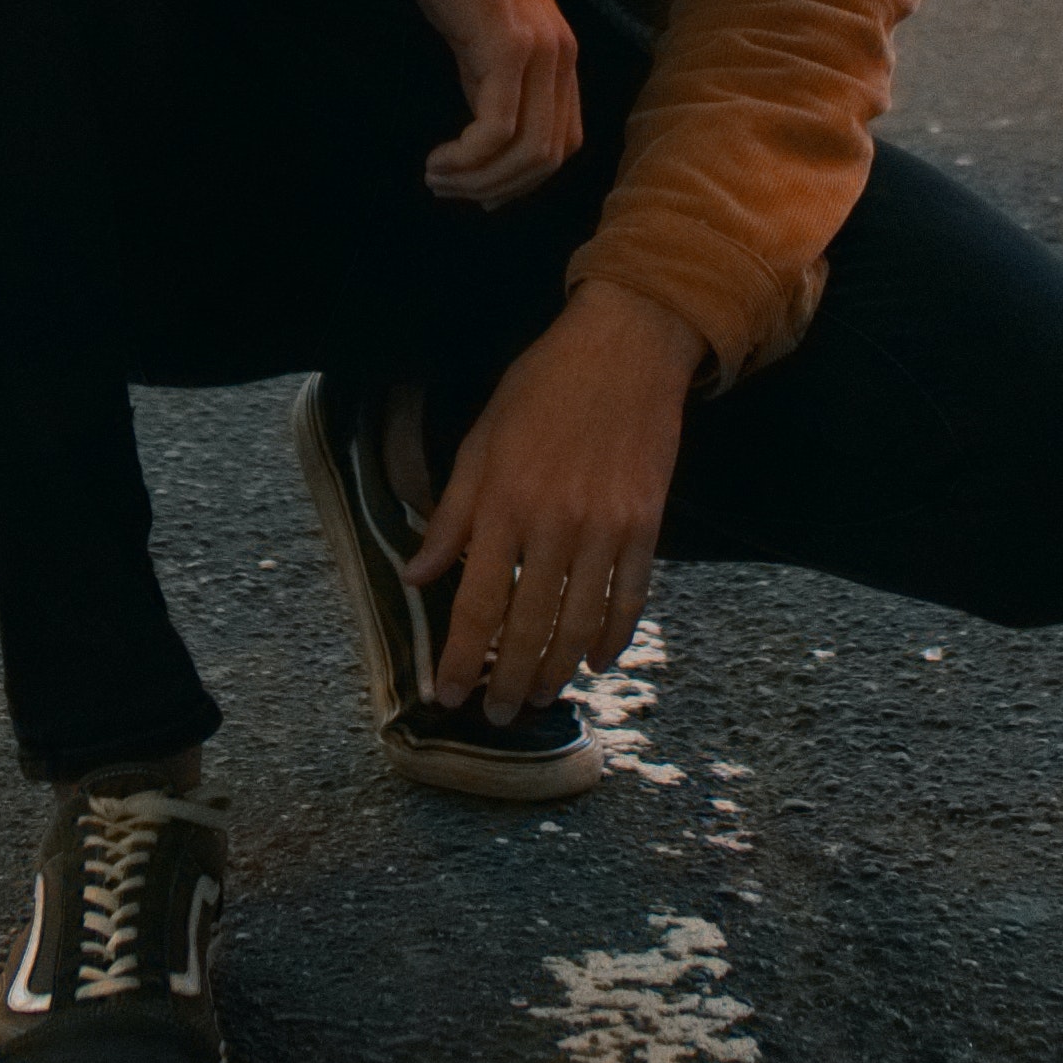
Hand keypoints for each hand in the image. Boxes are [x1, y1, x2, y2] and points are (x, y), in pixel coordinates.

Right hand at [384, 0, 580, 209]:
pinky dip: (470, 158)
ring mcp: (540, 50)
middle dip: (497, 187)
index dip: (522, 179)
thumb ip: (491, 80)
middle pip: (550, 156)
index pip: (563, 141)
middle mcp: (562, 54)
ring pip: (528, 150)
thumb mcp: (479, 32)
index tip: (477, 190)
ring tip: (438, 177)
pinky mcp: (508, 45)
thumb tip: (484, 139)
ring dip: (479, 179)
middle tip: (448, 188)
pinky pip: (498, 128)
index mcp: (561, 52)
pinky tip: (439, 159)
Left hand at [407, 284, 700, 719]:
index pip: (476, 602)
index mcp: (502, 503)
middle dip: (509, 680)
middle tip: (498, 714)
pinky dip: (613, 635)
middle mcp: (553, 523)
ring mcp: (605, 526)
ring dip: (557, 669)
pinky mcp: (644, 523)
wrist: (625, 348)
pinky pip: (629, 596)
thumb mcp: (480, 441)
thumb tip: (418, 576)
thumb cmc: (542, 388)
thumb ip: (451, 515)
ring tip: (540, 696)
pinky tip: (598, 659)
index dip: (462, 657)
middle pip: (528, 625)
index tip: (449, 694)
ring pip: (579, 622)